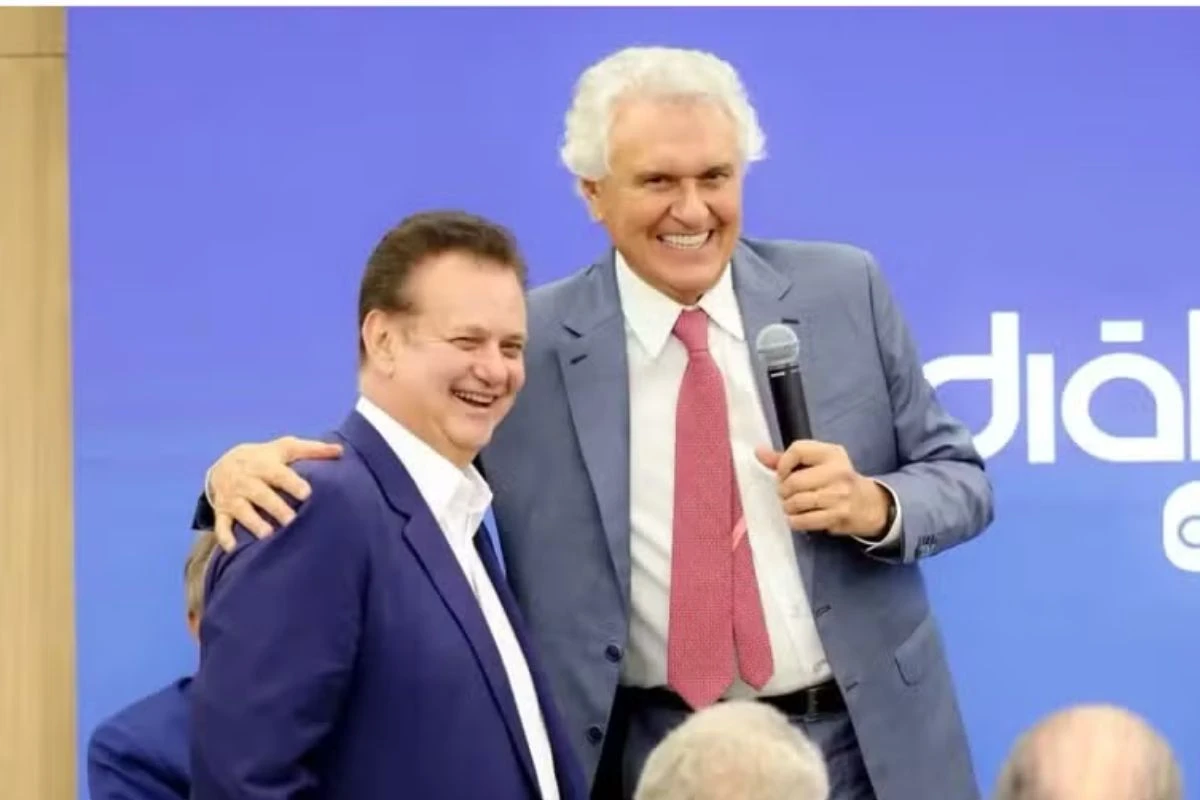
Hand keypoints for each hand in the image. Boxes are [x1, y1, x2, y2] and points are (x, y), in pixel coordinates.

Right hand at [208, 436, 342, 550]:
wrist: (223, 465)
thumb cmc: (265, 458)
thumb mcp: (285, 449)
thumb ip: (312, 450)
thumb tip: (340, 450)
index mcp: (263, 465)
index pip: (278, 474)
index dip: (292, 482)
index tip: (307, 493)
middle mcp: (246, 481)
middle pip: (260, 493)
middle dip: (274, 506)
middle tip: (291, 520)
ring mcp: (233, 497)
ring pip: (241, 510)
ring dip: (253, 522)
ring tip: (267, 535)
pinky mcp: (222, 511)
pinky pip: (221, 524)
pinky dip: (224, 536)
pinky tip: (232, 548)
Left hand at [755, 440, 890, 537]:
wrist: (867, 504)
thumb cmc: (834, 480)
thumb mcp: (816, 463)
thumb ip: (786, 459)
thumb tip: (758, 452)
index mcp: (831, 453)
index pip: (797, 450)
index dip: (782, 464)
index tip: (781, 474)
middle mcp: (838, 471)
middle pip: (794, 481)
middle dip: (783, 490)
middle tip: (785, 494)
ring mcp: (839, 495)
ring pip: (797, 502)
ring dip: (787, 506)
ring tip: (790, 505)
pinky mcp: (838, 515)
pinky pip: (804, 520)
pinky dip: (794, 521)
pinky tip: (795, 517)